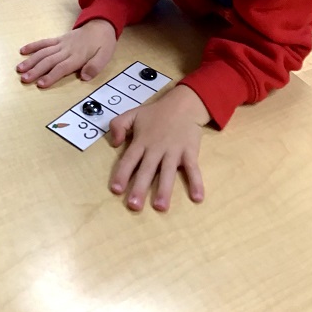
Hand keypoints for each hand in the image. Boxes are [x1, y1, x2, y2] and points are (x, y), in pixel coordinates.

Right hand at [17, 19, 116, 87]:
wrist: (101, 24)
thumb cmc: (103, 43)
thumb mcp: (105, 55)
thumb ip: (95, 66)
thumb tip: (84, 77)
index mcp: (78, 56)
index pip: (62, 67)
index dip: (51, 76)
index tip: (40, 84)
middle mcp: (66, 49)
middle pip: (49, 60)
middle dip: (36, 70)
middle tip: (24, 79)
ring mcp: (61, 43)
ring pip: (43, 52)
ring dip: (31, 60)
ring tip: (19, 69)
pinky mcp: (58, 39)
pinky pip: (44, 42)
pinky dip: (33, 46)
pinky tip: (22, 51)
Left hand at [109, 85, 209, 211]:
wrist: (184, 104)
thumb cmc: (156, 113)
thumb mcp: (133, 114)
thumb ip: (118, 125)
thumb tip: (114, 143)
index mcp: (141, 141)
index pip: (129, 159)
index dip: (122, 174)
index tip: (116, 190)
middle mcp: (156, 148)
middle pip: (147, 170)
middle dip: (140, 187)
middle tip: (134, 206)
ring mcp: (174, 151)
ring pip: (167, 172)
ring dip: (164, 189)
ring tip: (160, 207)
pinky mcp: (189, 152)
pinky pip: (193, 168)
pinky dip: (196, 182)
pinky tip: (197, 197)